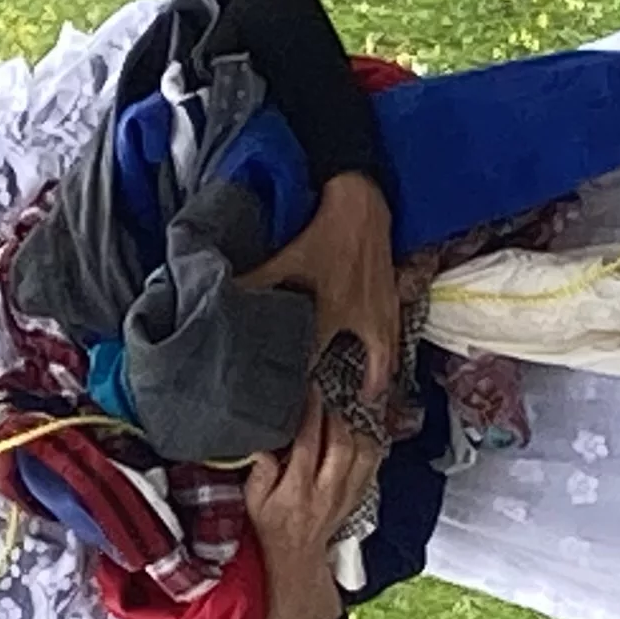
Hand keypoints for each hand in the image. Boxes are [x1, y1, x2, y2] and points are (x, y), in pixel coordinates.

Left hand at [240, 170, 402, 425]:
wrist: (362, 201)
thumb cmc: (323, 231)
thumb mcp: (287, 258)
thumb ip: (258, 282)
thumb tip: (225, 296)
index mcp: (329, 311)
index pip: (307, 359)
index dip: (294, 386)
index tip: (281, 409)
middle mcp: (357, 319)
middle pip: (346, 365)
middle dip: (335, 390)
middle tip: (324, 417)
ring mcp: (379, 311)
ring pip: (382, 357)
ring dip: (375, 379)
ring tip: (370, 399)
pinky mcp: (391, 300)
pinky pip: (394, 338)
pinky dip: (390, 357)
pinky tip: (387, 367)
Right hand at [240, 398, 372, 618]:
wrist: (296, 557)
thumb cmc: (271, 525)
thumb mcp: (253, 502)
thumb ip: (259, 472)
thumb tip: (265, 446)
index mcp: (297, 490)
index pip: (308, 444)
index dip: (310, 414)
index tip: (309, 392)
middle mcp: (326, 491)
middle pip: (340, 444)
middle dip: (333, 418)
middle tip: (322, 404)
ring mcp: (346, 494)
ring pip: (362, 453)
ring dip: (351, 430)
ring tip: (336, 421)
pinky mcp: (357, 496)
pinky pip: (371, 465)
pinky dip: (366, 446)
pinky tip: (352, 437)